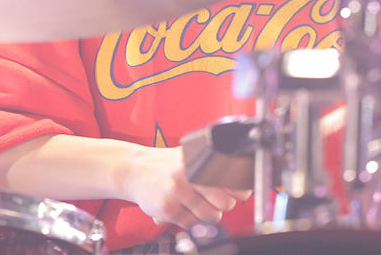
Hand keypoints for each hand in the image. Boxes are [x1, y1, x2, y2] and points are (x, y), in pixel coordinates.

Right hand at [119, 146, 250, 228]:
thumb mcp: (190, 156)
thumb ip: (214, 166)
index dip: (240, 189)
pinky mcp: (167, 208)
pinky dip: (193, 220)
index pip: (230, 177)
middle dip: (225, 204)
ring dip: (211, 214)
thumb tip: (244, 186)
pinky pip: (193, 223)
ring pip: (211, 215)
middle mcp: (188, 173)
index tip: (241, 192)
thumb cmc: (168, 165)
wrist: (135, 170)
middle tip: (217, 200)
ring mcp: (177, 191)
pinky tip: (186, 209)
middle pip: (225, 201)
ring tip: (200, 205)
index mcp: (197, 158)